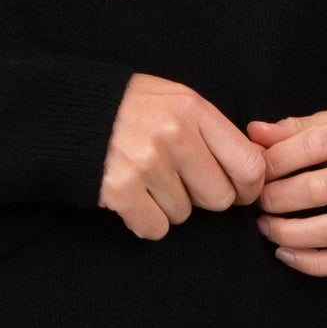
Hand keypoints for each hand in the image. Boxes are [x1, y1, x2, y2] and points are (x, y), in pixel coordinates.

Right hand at [99, 73, 267, 240]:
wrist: (67, 112)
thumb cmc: (129, 108)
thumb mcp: (175, 99)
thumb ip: (213, 129)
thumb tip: (259, 165)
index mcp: (193, 109)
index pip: (248, 165)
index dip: (248, 188)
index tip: (238, 191)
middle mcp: (173, 134)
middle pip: (219, 198)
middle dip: (203, 197)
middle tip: (179, 180)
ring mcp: (146, 163)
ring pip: (183, 214)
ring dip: (168, 205)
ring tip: (146, 178)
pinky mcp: (120, 190)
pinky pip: (154, 228)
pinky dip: (145, 219)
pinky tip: (132, 195)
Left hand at [245, 107, 326, 274]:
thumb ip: (296, 129)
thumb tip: (255, 133)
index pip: (315, 145)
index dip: (275, 162)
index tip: (256, 174)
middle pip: (321, 190)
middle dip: (277, 200)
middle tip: (257, 203)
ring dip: (290, 234)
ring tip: (266, 228)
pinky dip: (313, 263)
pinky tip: (286, 253)